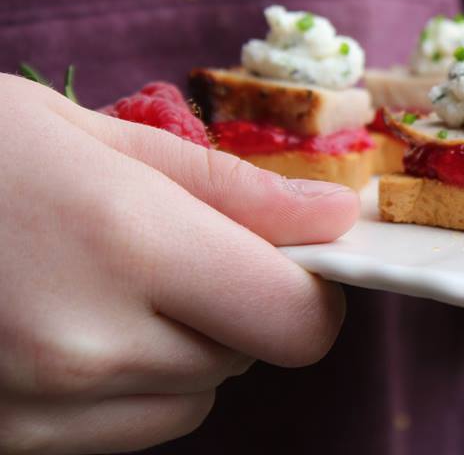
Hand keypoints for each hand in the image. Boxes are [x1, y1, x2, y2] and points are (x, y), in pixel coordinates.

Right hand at [0, 73, 357, 453]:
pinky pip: (127, 427)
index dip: (317, 289)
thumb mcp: (90, 135)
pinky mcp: (8, 438)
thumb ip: (229, 186)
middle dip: (242, 304)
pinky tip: (73, 323)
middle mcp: (88, 341)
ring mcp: (38, 405)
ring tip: (111, 281)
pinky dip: (130, 383)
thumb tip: (334, 216)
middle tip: (185, 248)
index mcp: (125, 241)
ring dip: (186, 346)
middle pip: (247, 355)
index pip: (294, 317)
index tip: (303, 256)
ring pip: (191, 399)